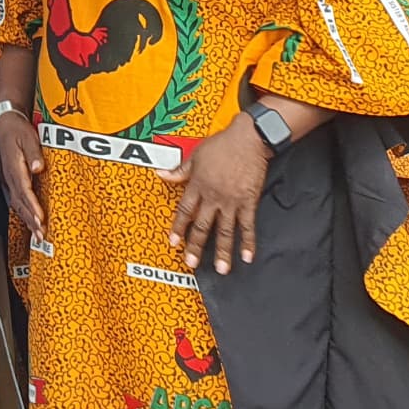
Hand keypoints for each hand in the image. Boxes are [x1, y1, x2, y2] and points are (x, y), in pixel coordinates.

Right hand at [0, 109, 47, 245]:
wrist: (5, 124)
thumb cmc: (16, 130)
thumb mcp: (27, 137)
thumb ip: (33, 153)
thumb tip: (39, 167)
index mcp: (14, 167)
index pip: (24, 190)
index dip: (33, 206)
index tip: (40, 218)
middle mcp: (11, 176)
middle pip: (21, 203)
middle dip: (31, 220)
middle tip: (41, 234)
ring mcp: (10, 179)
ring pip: (18, 204)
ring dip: (28, 220)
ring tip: (37, 234)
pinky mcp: (13, 180)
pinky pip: (18, 200)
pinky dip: (25, 213)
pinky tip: (31, 220)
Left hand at [169, 117, 269, 274]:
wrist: (248, 139)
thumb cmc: (221, 144)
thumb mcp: (195, 155)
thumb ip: (179, 170)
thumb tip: (160, 173)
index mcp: (198, 185)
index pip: (184, 211)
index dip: (178, 228)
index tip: (173, 243)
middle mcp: (213, 196)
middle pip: (202, 226)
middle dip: (196, 246)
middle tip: (192, 263)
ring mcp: (231, 201)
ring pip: (225, 231)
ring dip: (222, 251)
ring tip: (221, 269)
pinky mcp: (248, 201)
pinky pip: (247, 225)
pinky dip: (248, 242)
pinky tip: (247, 256)